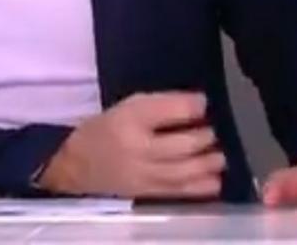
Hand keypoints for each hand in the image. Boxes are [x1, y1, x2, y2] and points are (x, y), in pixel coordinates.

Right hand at [38, 92, 225, 198]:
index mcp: (128, 119)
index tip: (203, 102)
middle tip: (212, 132)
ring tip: (219, 157)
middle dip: (203, 137)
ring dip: (206, 164)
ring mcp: (141, 174)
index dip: (191, 105)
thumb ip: (159, 106)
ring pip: (181, 171)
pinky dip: (200, 187)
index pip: (164, 110)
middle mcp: (136, 148)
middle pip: (179, 145)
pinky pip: (177, 191)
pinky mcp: (145, 193)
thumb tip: (197, 105)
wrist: (77, 165)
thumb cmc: (105, 130)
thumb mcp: (126, 107)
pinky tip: (215, 181)